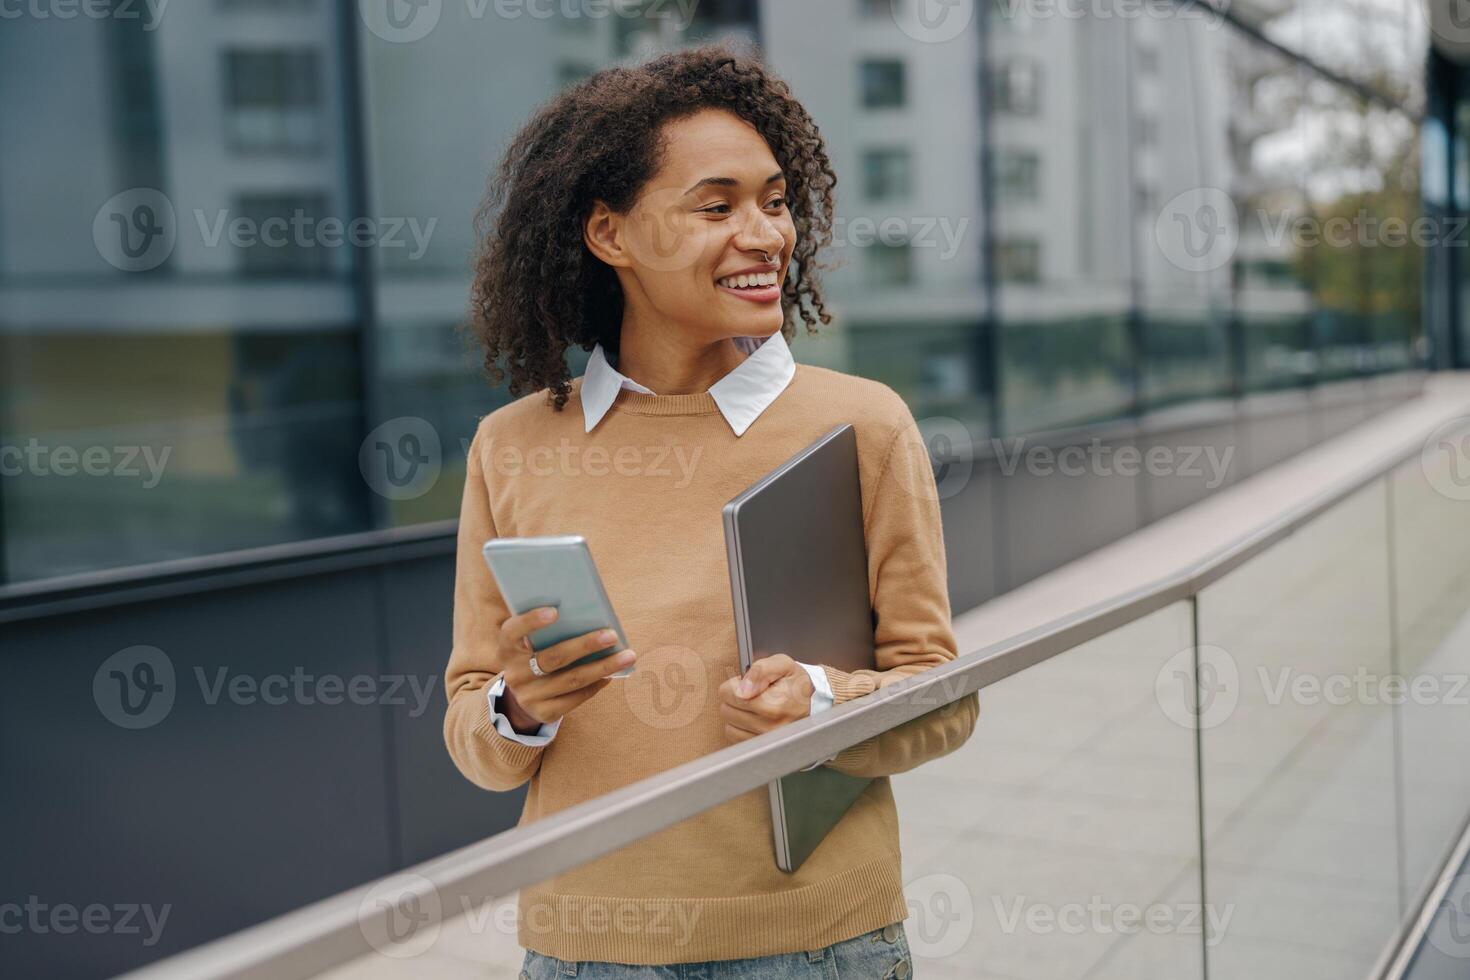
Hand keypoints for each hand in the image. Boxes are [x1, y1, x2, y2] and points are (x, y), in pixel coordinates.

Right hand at [495, 606, 636, 734]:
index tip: (555, 611)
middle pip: (554, 658)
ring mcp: (528, 696)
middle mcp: (514, 673)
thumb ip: (550, 630)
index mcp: (507, 648)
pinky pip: (575, 698)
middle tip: (612, 635)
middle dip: (585, 645)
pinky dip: (596, 685)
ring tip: (627, 656)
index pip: (513, 631)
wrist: (522, 698)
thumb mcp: (532, 643)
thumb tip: (590, 615)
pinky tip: (611, 674)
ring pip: (571, 679)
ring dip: (602, 667)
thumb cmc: (536, 656)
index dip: (531, 621)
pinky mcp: (543, 713)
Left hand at [717, 653, 814, 744]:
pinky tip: (753, 719)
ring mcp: (765, 741)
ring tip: (754, 707)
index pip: (731, 694)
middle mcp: (771, 727)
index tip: (746, 683)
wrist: (812, 706)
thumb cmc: (795, 685)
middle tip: (753, 694)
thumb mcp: (784, 665)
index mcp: (776, 705)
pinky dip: (739, 727)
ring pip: (729, 725)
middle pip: (727, 709)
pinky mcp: (760, 749)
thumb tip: (743, 688)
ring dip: (737, 714)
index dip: (735, 684)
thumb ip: (762, 670)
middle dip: (735, 698)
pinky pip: (734, 736)